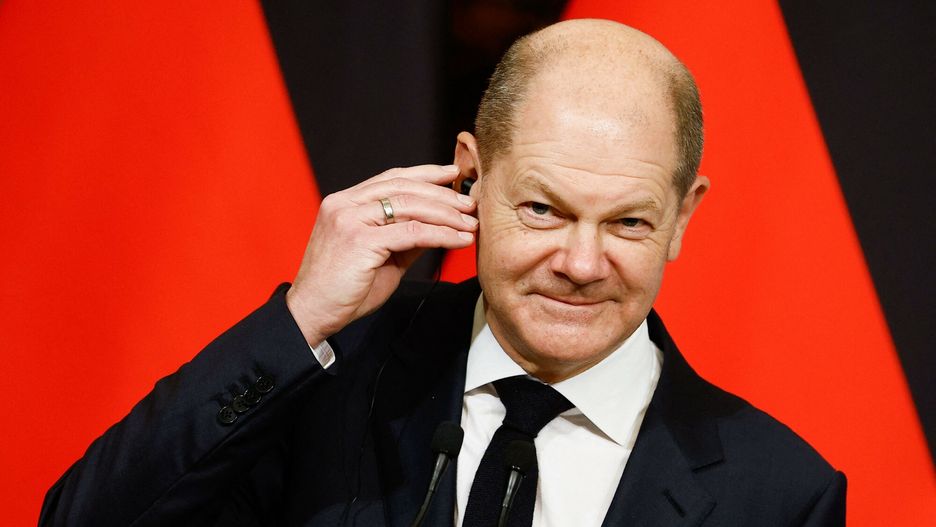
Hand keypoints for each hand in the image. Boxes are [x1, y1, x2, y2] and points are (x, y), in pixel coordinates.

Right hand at [285, 164, 477, 344]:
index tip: (452, 175)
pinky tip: (459, 239)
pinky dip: (441, 234)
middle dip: (442, 194)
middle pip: (403, 187)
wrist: (312, 314)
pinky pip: (411, 232)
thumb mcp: (381, 257)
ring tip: (470, 222)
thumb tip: (439, 224)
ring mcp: (350, 219)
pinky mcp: (359, 240)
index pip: (391, 179)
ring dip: (446, 213)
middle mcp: (344, 204)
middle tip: (470, 203)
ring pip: (410, 206)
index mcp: (344, 203)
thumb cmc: (343, 290)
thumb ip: (405, 237)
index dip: (425, 174)